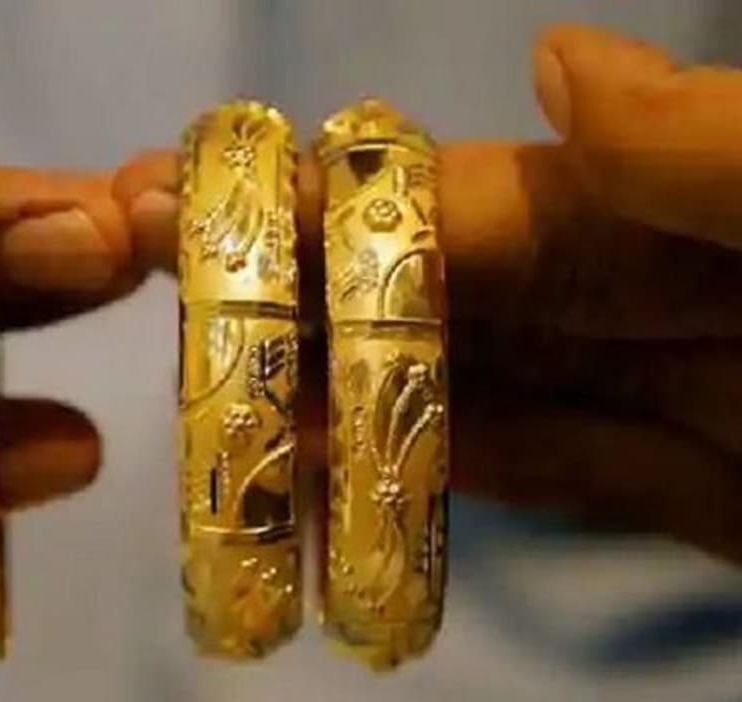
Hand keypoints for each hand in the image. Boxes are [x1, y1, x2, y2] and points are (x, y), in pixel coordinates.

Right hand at [115, 25, 741, 565]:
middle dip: (308, 282)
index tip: (196, 194)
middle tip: (155, 272)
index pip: (494, 201)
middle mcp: (679, 288)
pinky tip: (326, 459)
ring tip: (207, 381)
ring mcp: (693, 400)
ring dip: (341, 389)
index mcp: (702, 209)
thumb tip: (553, 59)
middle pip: (459, 286)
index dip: (344, 202)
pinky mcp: (712, 503)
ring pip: (485, 388)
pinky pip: (560, 478)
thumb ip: (712, 160)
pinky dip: (439, 475)